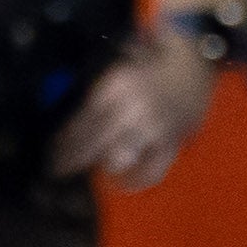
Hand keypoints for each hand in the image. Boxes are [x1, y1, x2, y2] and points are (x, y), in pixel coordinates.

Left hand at [47, 26, 219, 191]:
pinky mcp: (173, 140)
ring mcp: (154, 126)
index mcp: (115, 88)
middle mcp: (132, 107)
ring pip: (119, 158)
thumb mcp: (118, 75)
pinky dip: (137, 181)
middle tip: (59, 171)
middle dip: (73, 160)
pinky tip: (124, 184)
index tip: (52, 156)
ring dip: (104, 166)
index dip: (64, 143)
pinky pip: (152, 170)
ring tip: (94, 172)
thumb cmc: (150, 66)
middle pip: (94, 143)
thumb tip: (70, 133)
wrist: (193, 61)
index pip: (81, 123)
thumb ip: (97, 101)